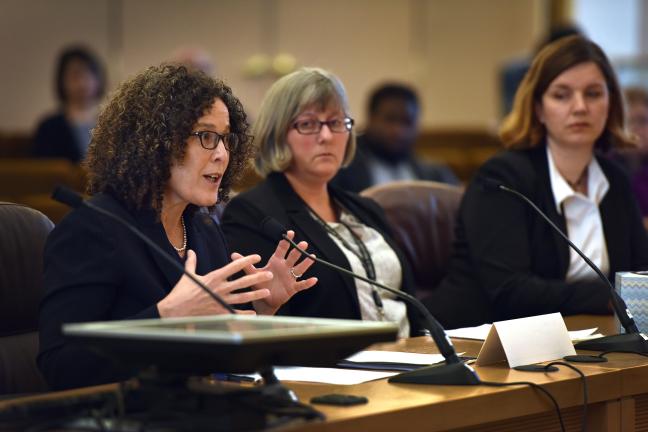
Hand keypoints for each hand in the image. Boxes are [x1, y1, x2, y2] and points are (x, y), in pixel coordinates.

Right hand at [157, 250, 271, 317]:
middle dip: (258, 277)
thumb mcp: (188, 275)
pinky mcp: (219, 312)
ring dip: (256, 294)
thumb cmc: (180, 293)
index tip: (257, 257)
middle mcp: (220, 288)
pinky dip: (245, 314)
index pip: (234, 266)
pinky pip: (235, 313)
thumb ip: (192, 262)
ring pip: (243, 297)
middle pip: (243, 281)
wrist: (174, 311)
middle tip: (269, 274)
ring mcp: (221, 301)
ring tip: (267, 292)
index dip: (247, 260)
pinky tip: (254, 313)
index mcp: (214, 277)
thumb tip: (190, 251)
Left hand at [231, 230, 317, 314]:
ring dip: (306, 263)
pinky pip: (302, 284)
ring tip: (312, 257)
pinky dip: (308, 283)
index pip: (282, 249)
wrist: (264, 299)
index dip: (286, 241)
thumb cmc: (259, 283)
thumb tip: (233, 255)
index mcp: (276, 261)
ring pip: (300, 268)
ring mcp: (290, 277)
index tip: (290, 233)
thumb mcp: (252, 273)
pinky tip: (314, 279)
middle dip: (298, 250)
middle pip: (293, 257)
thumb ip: (245, 264)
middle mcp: (285, 267)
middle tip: (303, 244)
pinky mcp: (293, 288)